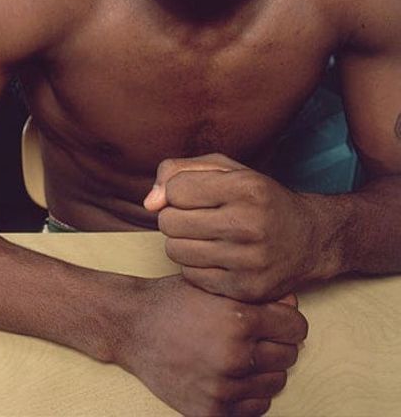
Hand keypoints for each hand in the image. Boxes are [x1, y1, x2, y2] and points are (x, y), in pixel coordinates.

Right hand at [119, 274, 307, 416]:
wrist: (131, 326)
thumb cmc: (173, 301)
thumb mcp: (213, 285)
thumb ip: (255, 293)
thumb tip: (293, 303)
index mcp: (237, 319)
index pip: (296, 327)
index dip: (287, 320)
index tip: (277, 320)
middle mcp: (233, 355)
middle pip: (289, 356)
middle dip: (277, 343)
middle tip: (257, 337)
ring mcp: (223, 387)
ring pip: (275, 383)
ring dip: (264, 369)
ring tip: (241, 354)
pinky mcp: (211, 411)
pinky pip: (256, 408)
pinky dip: (250, 393)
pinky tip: (232, 375)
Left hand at [143, 154, 316, 301]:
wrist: (310, 239)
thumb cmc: (258, 198)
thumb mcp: (225, 169)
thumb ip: (178, 171)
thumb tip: (149, 203)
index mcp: (245, 188)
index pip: (176, 190)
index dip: (176, 191)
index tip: (192, 195)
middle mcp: (249, 224)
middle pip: (170, 222)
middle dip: (173, 217)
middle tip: (193, 217)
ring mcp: (249, 261)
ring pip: (175, 251)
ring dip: (180, 241)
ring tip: (200, 235)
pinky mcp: (246, 290)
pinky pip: (191, 276)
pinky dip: (194, 265)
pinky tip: (213, 256)